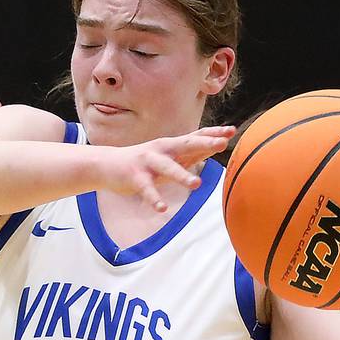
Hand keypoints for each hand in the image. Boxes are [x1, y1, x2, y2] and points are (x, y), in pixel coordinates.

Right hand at [102, 125, 234, 211]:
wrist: (107, 164)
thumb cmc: (144, 161)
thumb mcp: (169, 156)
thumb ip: (191, 153)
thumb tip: (217, 145)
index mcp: (172, 145)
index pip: (196, 136)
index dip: (213, 133)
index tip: (232, 130)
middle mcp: (162, 150)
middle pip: (186, 144)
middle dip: (204, 143)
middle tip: (222, 143)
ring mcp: (148, 163)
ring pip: (168, 168)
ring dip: (181, 175)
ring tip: (196, 184)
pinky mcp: (135, 177)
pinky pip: (147, 190)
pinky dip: (154, 199)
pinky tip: (162, 209)